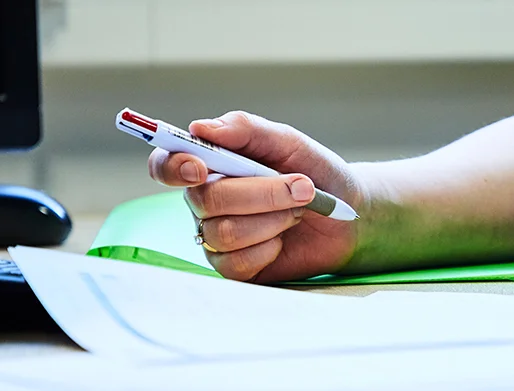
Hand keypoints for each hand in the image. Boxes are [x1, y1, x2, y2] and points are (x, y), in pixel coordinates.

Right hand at [148, 111, 364, 282]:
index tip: (199, 167)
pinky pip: (235, 263)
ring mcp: (216, 237)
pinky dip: (269, 247)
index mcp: (210, 165)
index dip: (172, 167)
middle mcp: (205, 202)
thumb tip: (200, 127)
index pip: (166, 165)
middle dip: (262, 193)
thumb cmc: (316, 172)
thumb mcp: (288, 142)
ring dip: (272, 219)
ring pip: (223, 232)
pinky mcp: (234, 268)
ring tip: (297, 212)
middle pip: (206, 200)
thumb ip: (246, 129)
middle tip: (302, 187)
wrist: (347, 214)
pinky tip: (283, 239)